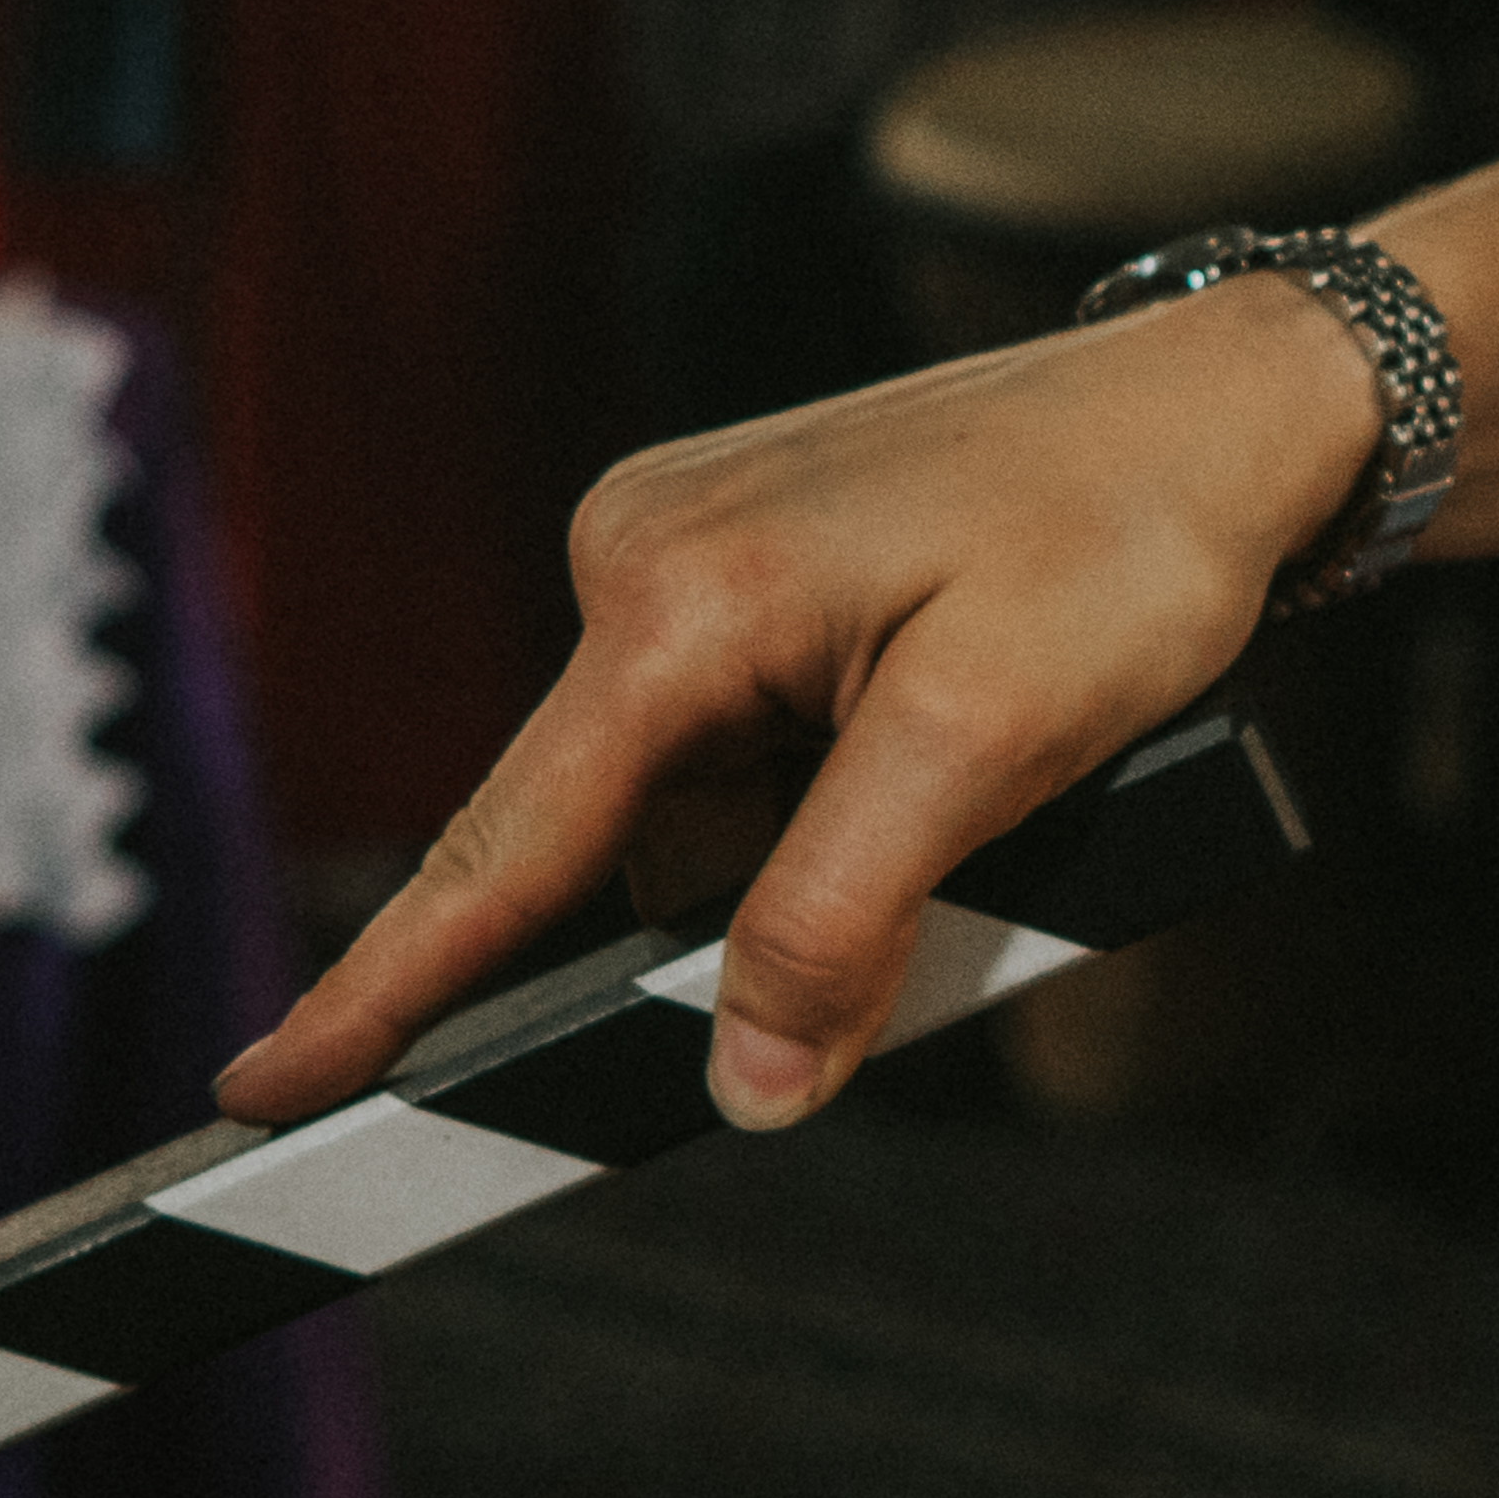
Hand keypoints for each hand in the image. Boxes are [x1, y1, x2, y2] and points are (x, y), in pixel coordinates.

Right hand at [217, 289, 1385, 1134]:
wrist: (1231, 404)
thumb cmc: (1126, 541)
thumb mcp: (993, 742)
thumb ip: (844, 916)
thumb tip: (746, 1081)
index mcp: (671, 597)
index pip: (500, 846)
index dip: (386, 991)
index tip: (267, 1093)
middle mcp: (638, 555)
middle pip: (628, 841)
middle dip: (761, 902)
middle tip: (962, 838)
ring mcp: (687, 551)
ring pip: (703, 805)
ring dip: (823, 842)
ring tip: (1002, 753)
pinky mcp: (746, 561)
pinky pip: (750, 742)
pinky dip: (840, 782)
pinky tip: (959, 723)